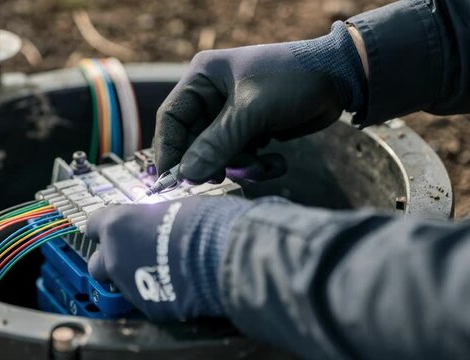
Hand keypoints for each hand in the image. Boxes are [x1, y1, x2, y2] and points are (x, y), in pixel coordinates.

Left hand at [86, 196, 252, 320]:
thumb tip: (154, 222)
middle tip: (133, 254)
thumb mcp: (170, 208)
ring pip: (119, 283)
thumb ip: (150, 219)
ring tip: (158, 271)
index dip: (105, 228)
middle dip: (112, 259)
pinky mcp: (146, 306)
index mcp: (118, 224)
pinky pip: (144, 298)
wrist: (220, 256)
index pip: (93, 225)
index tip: (116, 229)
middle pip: (97, 262)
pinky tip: (173, 285)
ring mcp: (128, 283)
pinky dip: (154, 292)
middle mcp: (115, 255)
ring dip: (132, 277)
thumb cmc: (201, 223)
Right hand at [154, 21, 366, 182]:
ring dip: (240, 167)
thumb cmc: (292, 80)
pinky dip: (257, 166)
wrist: (342, 79)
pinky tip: (278, 162)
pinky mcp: (250, 131)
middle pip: (194, 143)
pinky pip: (240, 159)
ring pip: (219, 155)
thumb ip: (217, 144)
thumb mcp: (251, 111)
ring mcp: (231, 116)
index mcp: (203, 79)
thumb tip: (186, 175)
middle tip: (223, 177)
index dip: (170, 150)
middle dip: (213, 162)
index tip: (173, 179)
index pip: (171, 118)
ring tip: (263, 166)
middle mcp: (212, 97)